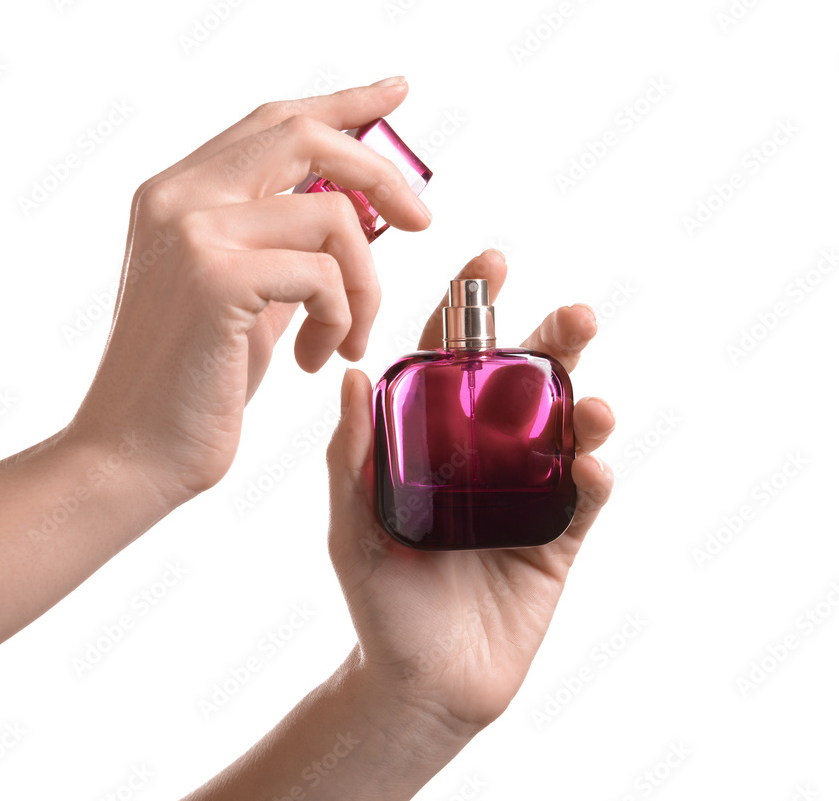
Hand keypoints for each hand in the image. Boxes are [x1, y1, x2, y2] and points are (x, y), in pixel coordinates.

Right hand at [70, 78, 430, 506]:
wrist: (133, 454)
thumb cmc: (192, 383)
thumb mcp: (244, 296)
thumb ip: (283, 245)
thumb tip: (355, 210)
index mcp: (177, 194)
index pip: (272, 123)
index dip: (342, 102)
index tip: (395, 94)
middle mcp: (177, 196)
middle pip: (304, 135)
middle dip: (380, 173)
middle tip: (420, 221)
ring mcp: (192, 231)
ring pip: (331, 215)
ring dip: (362, 286)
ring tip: (346, 340)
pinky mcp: (214, 277)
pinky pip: (323, 272)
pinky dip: (341, 319)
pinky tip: (317, 360)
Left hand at [326, 249, 615, 735]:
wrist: (418, 683)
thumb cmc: (380, 599)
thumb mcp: (351, 526)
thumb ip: (352, 458)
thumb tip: (351, 376)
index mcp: (432, 439)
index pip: (452, 360)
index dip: (471, 309)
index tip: (490, 261)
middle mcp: (483, 454)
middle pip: (523, 383)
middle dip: (552, 341)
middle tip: (574, 315)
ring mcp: (525, 494)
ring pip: (566, 431)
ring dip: (587, 405)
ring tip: (592, 400)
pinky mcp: (558, 541)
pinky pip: (584, 501)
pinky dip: (594, 480)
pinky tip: (592, 469)